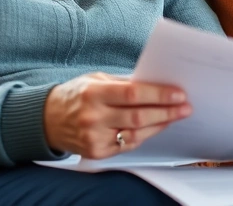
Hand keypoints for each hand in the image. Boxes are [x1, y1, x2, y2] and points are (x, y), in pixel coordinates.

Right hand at [44, 72, 191, 158]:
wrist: (47, 120)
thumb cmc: (76, 95)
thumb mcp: (96, 79)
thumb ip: (123, 83)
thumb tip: (156, 84)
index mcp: (94, 92)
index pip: (132, 94)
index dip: (158, 95)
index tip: (178, 93)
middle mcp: (93, 116)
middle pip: (138, 117)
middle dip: (166, 112)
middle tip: (185, 107)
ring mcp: (94, 137)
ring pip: (136, 134)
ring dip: (159, 125)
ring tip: (175, 117)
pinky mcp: (96, 152)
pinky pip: (127, 145)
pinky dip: (143, 136)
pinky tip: (155, 127)